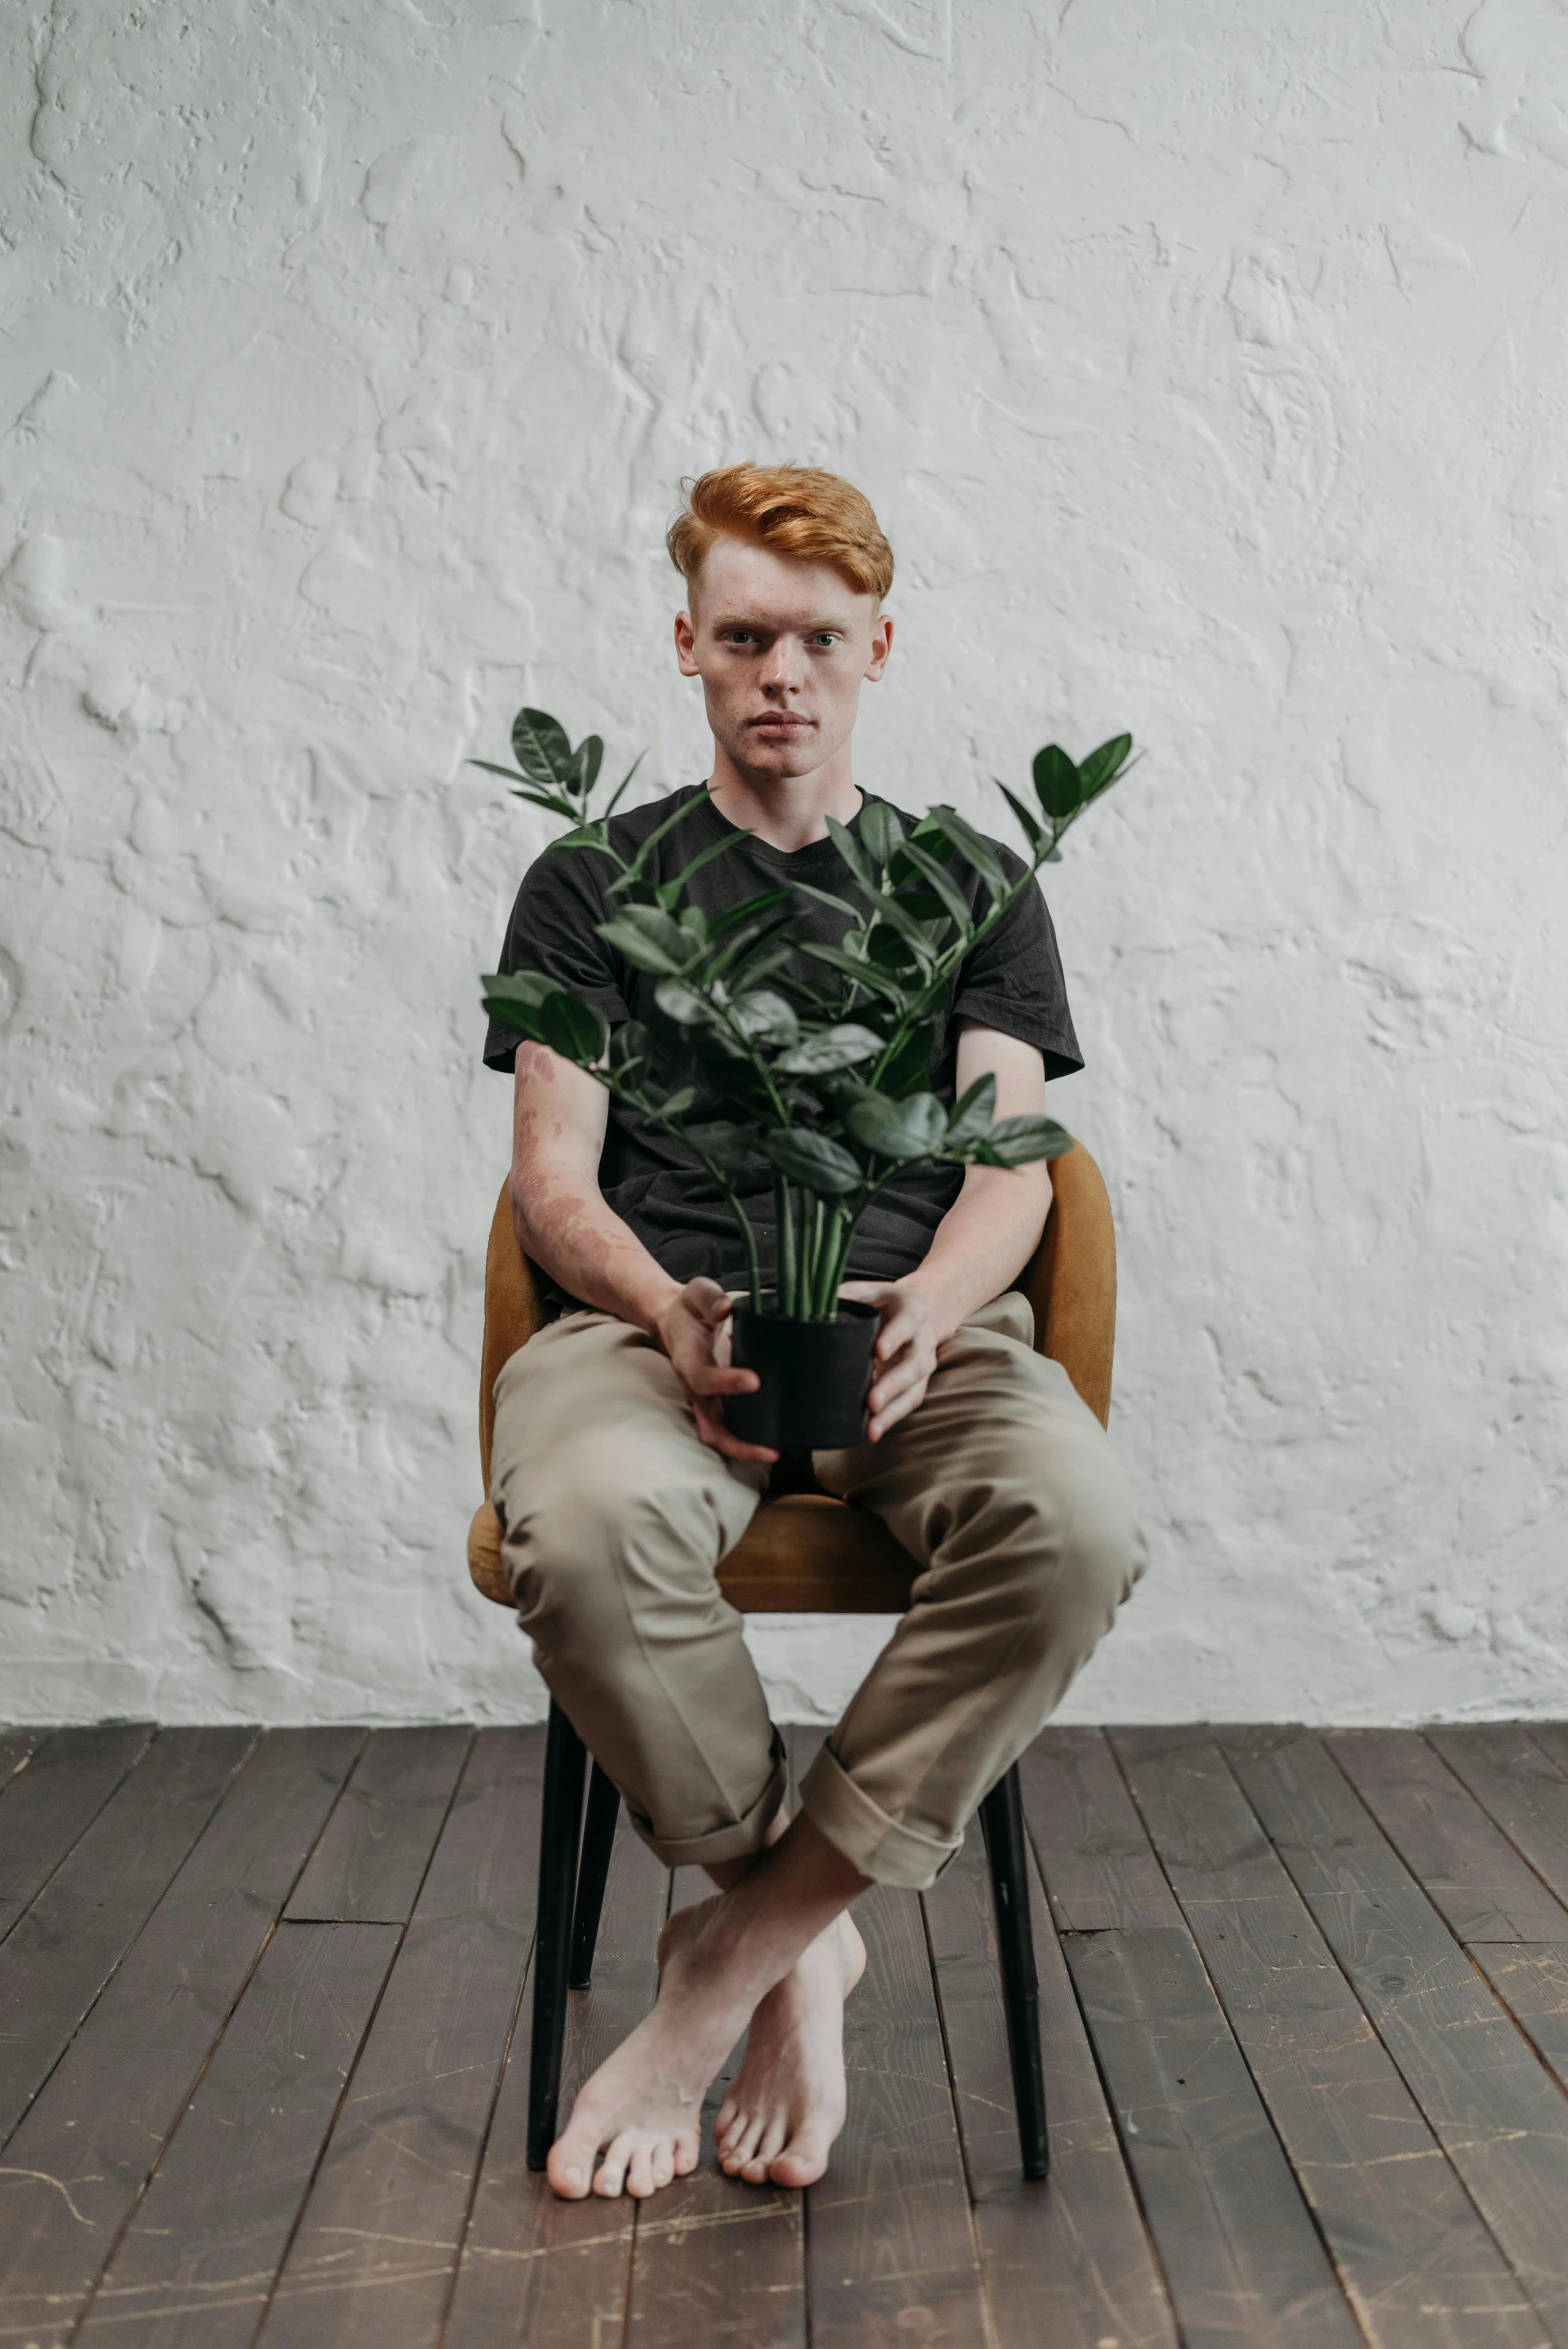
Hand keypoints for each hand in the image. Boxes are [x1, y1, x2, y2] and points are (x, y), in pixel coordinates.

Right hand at [652, 1277, 778, 1464]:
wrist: (675, 1321)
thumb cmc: (690, 1308)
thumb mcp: (697, 1292)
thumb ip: (710, 1298)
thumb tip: (726, 1308)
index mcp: (688, 1359)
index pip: (702, 1378)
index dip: (725, 1383)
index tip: (754, 1381)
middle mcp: (695, 1387)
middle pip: (709, 1426)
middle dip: (737, 1442)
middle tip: (770, 1448)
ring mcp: (706, 1400)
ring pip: (719, 1435)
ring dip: (744, 1448)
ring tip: (776, 1452)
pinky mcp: (718, 1402)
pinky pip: (730, 1427)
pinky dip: (749, 1439)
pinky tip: (776, 1441)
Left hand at [838, 1279, 942, 1441]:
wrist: (925, 1310)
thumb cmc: (889, 1302)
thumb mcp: (873, 1290)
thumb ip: (848, 1295)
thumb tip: (813, 1304)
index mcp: (913, 1311)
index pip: (907, 1324)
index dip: (895, 1337)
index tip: (879, 1352)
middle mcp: (923, 1341)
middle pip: (913, 1365)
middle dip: (892, 1385)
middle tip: (872, 1401)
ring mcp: (924, 1365)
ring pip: (914, 1391)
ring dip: (893, 1411)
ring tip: (872, 1428)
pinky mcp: (918, 1384)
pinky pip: (908, 1403)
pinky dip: (892, 1419)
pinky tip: (873, 1432)